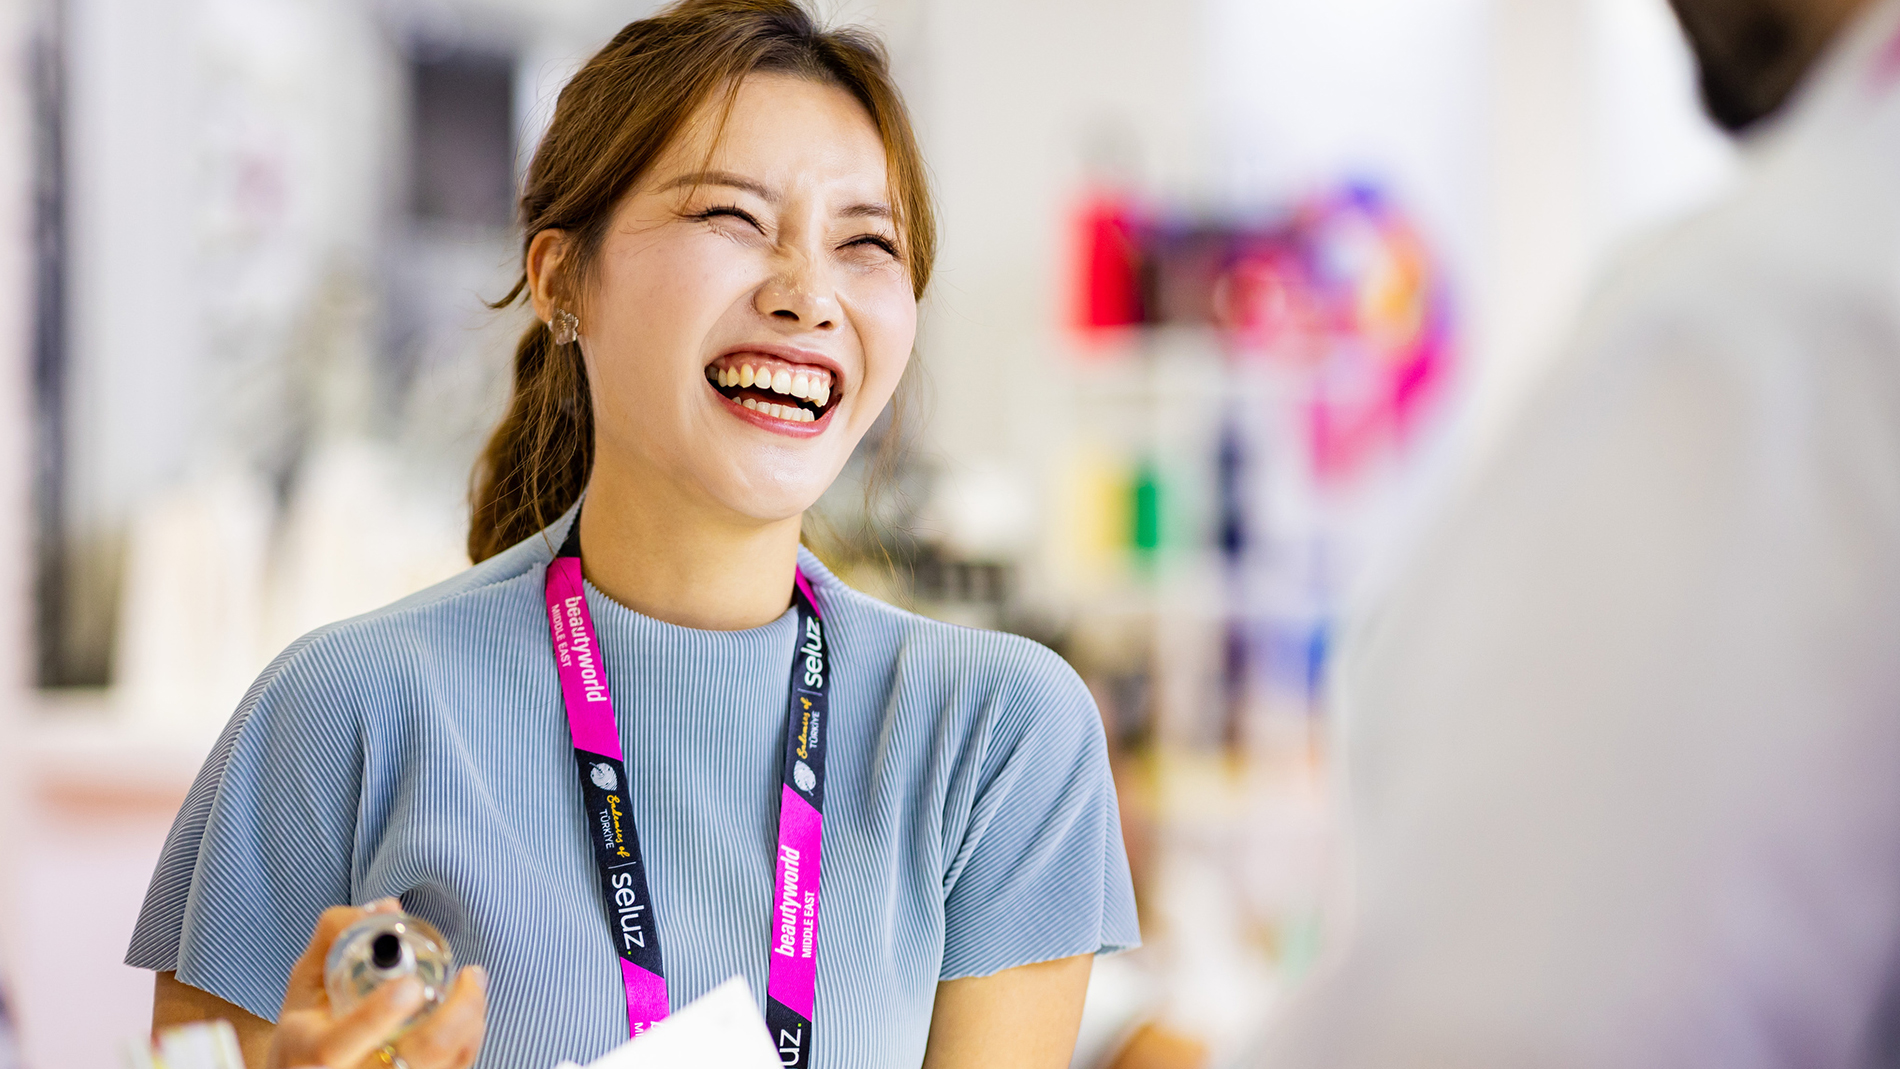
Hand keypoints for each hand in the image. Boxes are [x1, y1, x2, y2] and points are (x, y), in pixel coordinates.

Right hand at [268, 900, 488, 1068]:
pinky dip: (469, 1038)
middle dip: (455, 1015)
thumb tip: (387, 907)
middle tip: (469, 975)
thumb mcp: (306, 982)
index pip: (333, 1048)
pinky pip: (456, 1068)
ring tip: (473, 984)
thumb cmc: (308, 1029)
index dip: (374, 1017)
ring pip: (444, 1065)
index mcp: (306, 1053)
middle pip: (414, 1058)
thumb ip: (337, 937)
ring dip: (470, 1020)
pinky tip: (469, 1012)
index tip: (410, 985)